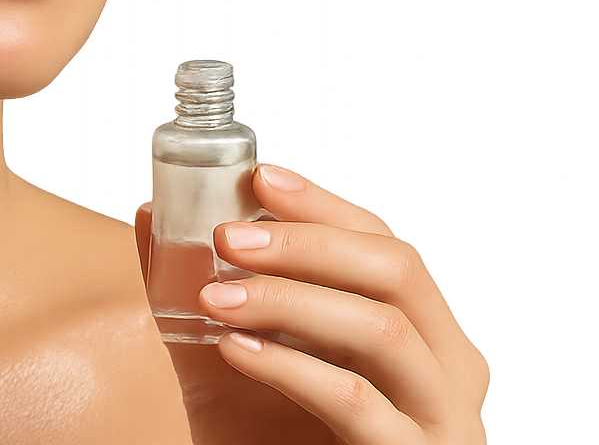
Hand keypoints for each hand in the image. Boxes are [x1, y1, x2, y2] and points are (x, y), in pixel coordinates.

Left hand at [136, 166, 487, 443]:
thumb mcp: (252, 359)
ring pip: (381, 329)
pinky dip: (291, 367)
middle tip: (229, 237)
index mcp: (422, 332)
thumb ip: (212, 293)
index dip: (322, 205)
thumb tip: (152, 221)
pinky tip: (238, 351)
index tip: (261, 179)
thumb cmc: (289, 442)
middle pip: (396, 270)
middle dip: (307, 242)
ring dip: (290, 300)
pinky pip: (356, 400)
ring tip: (217, 296)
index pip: (382, 242)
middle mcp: (446, 368)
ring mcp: (439, 417)